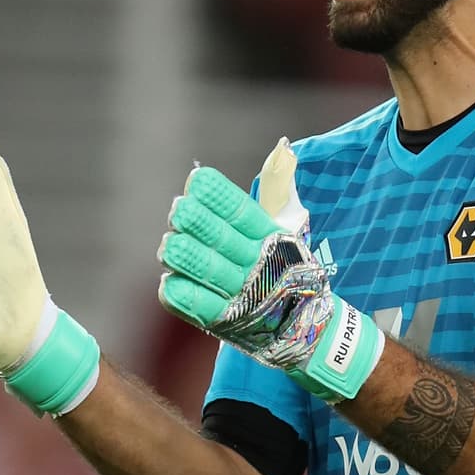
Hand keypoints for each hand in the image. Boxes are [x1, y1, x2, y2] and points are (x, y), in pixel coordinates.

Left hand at [157, 138, 383, 401]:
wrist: (307, 327)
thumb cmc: (286, 266)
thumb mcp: (287, 222)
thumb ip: (278, 184)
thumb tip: (283, 146)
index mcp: (271, 237)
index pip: (243, 212)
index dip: (220, 196)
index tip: (198, 179)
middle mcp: (258, 265)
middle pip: (225, 241)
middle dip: (200, 224)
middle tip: (178, 209)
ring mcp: (245, 295)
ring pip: (213, 273)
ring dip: (190, 258)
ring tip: (170, 244)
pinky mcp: (230, 322)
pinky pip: (206, 309)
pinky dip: (187, 299)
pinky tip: (167, 284)